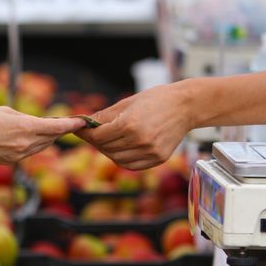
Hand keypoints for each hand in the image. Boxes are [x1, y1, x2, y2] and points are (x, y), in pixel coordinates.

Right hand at [0, 106, 85, 164]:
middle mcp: (25, 144)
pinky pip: (29, 152)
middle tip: (64, 121)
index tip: (82, 121)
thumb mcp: (5, 111)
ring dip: (46, 138)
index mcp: (25, 128)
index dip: (72, 124)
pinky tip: (29, 137)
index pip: (57, 128)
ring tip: (48, 128)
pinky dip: (33, 144)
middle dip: (58, 130)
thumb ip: (25, 118)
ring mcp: (18, 156)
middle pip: (51, 138)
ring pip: (41, 146)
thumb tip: (37, 124)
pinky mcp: (11, 162)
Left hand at [75, 84, 191, 169]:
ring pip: (117, 159)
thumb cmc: (156, 100)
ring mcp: (150, 152)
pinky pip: (131, 165)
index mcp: (129, 124)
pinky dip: (122, 159)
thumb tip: (82, 123)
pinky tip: (121, 149)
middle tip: (92, 134)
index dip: (86, 134)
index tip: (79, 130)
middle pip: (106, 148)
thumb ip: (104, 116)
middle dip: (95, 142)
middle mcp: (139, 140)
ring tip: (107, 140)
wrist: (186, 106)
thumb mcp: (127, 103)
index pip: (99, 136)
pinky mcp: (158, 159)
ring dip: (108, 151)